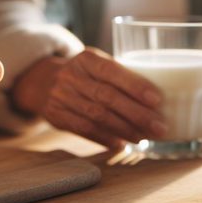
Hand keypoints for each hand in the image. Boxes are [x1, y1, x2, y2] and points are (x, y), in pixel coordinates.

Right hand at [11, 48, 165, 148]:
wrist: (42, 80)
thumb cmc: (83, 74)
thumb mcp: (96, 64)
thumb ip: (119, 76)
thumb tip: (158, 100)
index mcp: (86, 58)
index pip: (112, 71)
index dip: (135, 86)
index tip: (157, 100)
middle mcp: (71, 76)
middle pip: (107, 97)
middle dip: (136, 114)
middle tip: (159, 127)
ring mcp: (61, 96)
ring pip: (97, 116)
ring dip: (124, 129)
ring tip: (144, 137)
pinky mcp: (55, 116)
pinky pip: (83, 130)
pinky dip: (105, 138)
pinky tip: (122, 144)